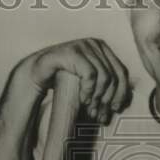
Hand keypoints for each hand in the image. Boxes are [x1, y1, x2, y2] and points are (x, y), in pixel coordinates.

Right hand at [15, 38, 131, 125]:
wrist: (38, 72)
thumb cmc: (64, 79)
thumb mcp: (88, 82)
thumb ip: (103, 87)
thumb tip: (121, 105)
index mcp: (103, 49)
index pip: (121, 72)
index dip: (121, 93)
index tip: (115, 110)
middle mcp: (96, 44)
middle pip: (114, 76)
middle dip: (108, 100)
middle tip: (99, 115)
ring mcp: (84, 46)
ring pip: (104, 77)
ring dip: (98, 98)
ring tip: (90, 111)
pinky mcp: (73, 52)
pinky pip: (90, 74)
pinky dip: (89, 90)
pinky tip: (83, 100)